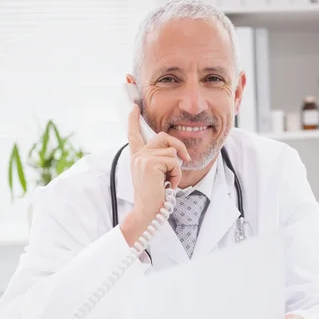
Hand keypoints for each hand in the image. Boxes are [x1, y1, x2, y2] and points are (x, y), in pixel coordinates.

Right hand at [120, 104, 190, 245]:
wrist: (148, 212)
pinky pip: (174, 162)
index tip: (134, 106)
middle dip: (179, 148)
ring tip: (168, 183)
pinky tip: (168, 185)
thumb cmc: (154, 197)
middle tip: (184, 161)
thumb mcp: (156, 175)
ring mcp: (143, 158)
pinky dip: (176, 175)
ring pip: (172, 152)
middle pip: (164, 137)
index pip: (134, 134)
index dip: (133, 119)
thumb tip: (176, 153)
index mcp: (137, 157)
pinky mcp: (150, 162)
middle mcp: (138, 155)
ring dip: (176, 170)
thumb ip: (160, 161)